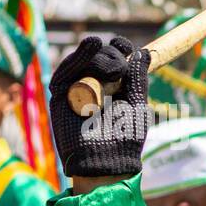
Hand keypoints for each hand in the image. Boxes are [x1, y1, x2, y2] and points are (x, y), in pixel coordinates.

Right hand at [49, 35, 150, 180]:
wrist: (107, 160)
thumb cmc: (125, 137)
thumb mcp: (135, 104)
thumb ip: (138, 79)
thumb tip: (145, 53)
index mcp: (114, 86)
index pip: (114, 58)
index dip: (120, 48)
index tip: (127, 47)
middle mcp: (94, 84)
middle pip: (99, 55)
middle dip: (111, 56)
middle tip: (120, 70)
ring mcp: (76, 88)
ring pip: (83, 59)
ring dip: (99, 57)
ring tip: (113, 70)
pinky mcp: (60, 95)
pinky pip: (66, 71)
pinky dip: (79, 57)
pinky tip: (91, 45)